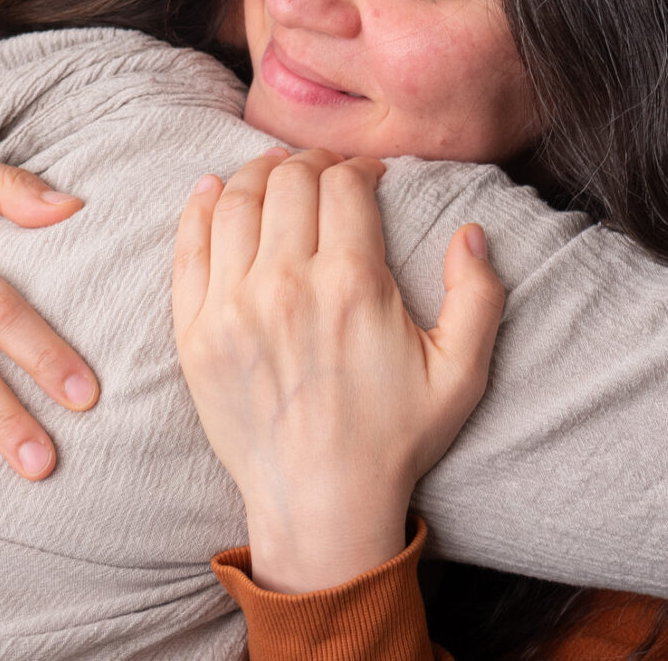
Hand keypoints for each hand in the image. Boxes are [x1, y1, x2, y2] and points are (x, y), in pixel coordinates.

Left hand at [171, 148, 504, 591]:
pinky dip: (199, 209)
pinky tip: (212, 191)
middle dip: (308, 163)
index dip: (357, 167)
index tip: (364, 174)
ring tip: (273, 171)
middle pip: (288, 182)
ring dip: (256, 174)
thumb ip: (479, 297)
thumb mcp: (461, 374)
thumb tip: (471, 233)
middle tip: (320, 170)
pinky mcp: (195, 332)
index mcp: (353, 283)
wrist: (321, 505)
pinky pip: (188, 248)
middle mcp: (287, 284)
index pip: (344, 184)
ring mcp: (232, 306)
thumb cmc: (394, 439)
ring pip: (236, 203)